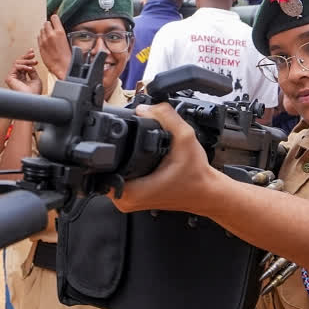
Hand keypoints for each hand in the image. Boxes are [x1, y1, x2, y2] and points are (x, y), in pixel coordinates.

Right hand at [5, 49, 41, 94]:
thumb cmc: (35, 92)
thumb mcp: (36, 79)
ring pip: (17, 63)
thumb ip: (32, 71)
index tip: (32, 51)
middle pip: (19, 62)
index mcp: (22, 78)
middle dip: (26, 57)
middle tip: (33, 54)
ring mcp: (12, 77)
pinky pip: (16, 67)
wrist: (32, 99)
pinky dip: (23, 66)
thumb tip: (30, 63)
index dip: (27, 57)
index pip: (23, 65)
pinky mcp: (9, 78)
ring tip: (35, 62)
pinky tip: (30, 69)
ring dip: (27, 61)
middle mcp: (16, 77)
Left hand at [37, 15, 71, 79]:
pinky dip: (41, 37)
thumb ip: (60, 33)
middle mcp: (51, 34)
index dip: (54, 19)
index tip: (55, 21)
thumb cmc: (67, 56)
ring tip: (49, 36)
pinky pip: (38, 37)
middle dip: (49, 25)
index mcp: (60, 32)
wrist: (63, 67)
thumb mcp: (67, 40)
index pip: (54, 17)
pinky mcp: (40, 46)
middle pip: (46, 23)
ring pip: (41, 30)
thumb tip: (57, 28)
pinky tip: (46, 41)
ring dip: (44, 31)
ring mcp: (44, 40)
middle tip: (52, 30)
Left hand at [106, 103, 223, 213]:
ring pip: (109, 172)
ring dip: (118, 157)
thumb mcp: (185, 139)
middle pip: (102, 168)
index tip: (116, 139)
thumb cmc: (196, 175)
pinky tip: (136, 157)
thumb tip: (144, 107)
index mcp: (132, 192)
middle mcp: (125, 200)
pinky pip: (118, 177)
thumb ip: (165, 117)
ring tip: (134, 149)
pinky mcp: (131, 198)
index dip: (105, 148)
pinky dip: (124, 165)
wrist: (207, 192)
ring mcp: (127, 200)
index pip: (101, 167)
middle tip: (128, 141)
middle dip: (114, 150)